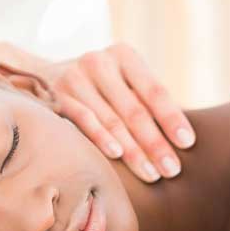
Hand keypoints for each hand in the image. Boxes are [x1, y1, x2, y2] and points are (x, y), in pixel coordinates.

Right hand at [36, 43, 195, 182]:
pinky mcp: (56, 97)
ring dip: (133, 150)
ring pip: (111, 120)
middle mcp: (99, 62)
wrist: (41, 78)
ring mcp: (75, 78)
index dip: (172, 117)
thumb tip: (184, 140)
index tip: (188, 143)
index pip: (154, 90)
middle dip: (155, 143)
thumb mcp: (122, 82)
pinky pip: (83, 120)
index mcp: (124, 56)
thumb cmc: (99, 89)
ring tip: (151, 174)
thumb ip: (146, 101)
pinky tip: (117, 155)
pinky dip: (101, 138)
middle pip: (134, 109)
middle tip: (172, 170)